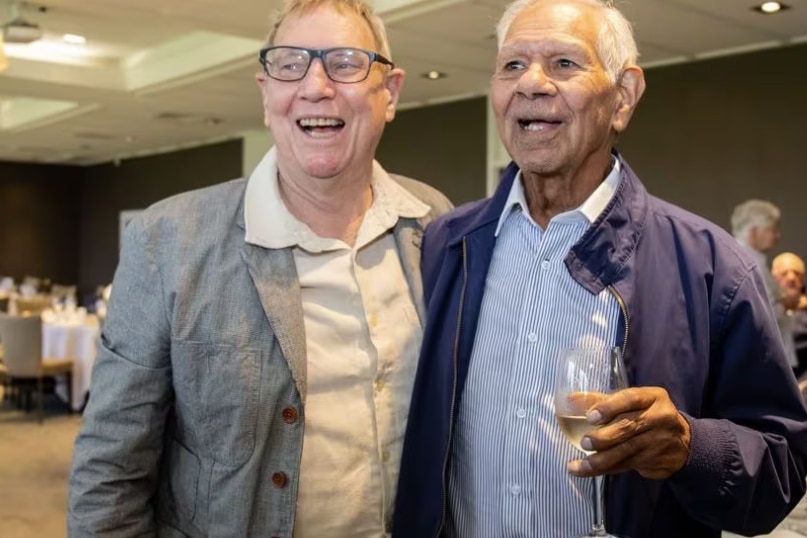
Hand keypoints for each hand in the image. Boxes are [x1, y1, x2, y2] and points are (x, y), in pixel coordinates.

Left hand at [567, 387, 690, 479]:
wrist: (684, 443)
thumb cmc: (648, 415)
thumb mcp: (634, 402)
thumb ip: (602, 400)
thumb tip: (569, 400)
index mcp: (653, 397)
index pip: (631, 398)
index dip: (610, 406)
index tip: (591, 416)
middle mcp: (659, 418)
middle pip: (629, 427)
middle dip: (604, 437)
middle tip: (585, 442)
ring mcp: (658, 441)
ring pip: (626, 451)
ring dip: (600, 460)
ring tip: (577, 465)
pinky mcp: (654, 461)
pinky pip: (626, 465)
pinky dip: (604, 469)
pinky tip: (585, 471)